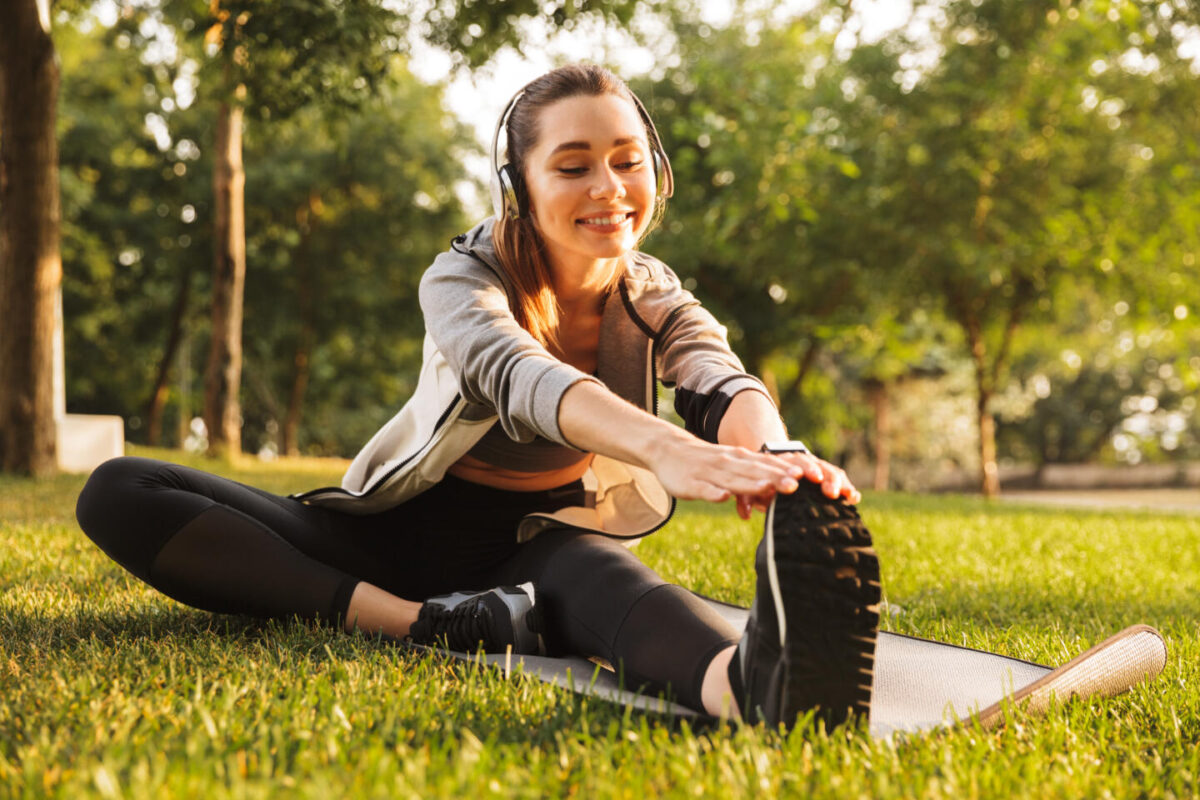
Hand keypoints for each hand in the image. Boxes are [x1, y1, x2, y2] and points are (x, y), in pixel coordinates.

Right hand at [645, 436, 802, 505]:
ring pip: (733, 479)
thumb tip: (780, 487)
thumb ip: (753, 475)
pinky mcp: (692, 484)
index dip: (788, 470)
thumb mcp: (731, 465)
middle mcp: (728, 463)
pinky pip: (704, 489)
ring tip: (768, 489)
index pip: (768, 465)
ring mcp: (710, 473)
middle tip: (798, 484)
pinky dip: (714, 493)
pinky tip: (724, 497)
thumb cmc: (705, 462)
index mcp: (740, 460)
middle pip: (755, 471)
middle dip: (776, 477)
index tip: (810, 477)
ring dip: (750, 484)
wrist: (669, 450)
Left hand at [733, 451, 860, 519]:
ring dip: (837, 481)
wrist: (772, 463)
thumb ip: (746, 499)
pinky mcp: (825, 473)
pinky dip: (846, 485)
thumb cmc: (760, 481)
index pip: (785, 465)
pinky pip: (837, 476)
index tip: (796, 483)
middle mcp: (798, 461)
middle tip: (828, 490)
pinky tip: (854, 497)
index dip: (790, 474)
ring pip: (827, 469)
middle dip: (821, 477)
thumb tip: (745, 514)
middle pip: (810, 465)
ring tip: (845, 494)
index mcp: (778, 462)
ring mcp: (813, 465)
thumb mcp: (749, 488)